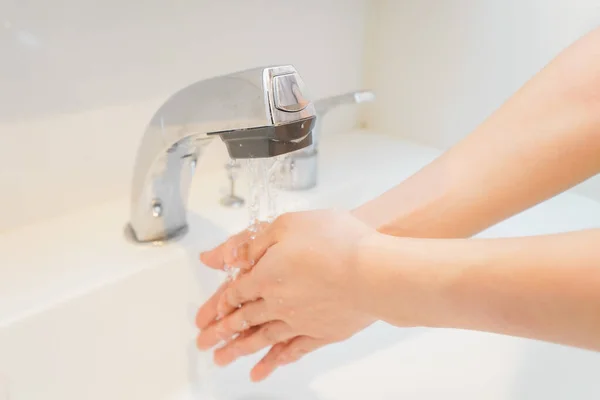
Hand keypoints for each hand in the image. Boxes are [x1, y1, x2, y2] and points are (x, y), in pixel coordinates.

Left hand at [195, 210, 376, 380]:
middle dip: (220, 333)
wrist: (376, 271)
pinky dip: (277, 361)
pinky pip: (293, 351)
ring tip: (222, 360)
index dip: (216, 304)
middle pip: (242, 320)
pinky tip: (266, 368)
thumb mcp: (287, 226)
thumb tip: (217, 257)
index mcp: (266, 275)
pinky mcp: (323, 333)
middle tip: (203, 344)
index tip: (203, 317)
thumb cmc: (337, 241)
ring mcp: (300, 322)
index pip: (234, 293)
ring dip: (240, 350)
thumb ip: (251, 243)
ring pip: (262, 339)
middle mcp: (278, 303)